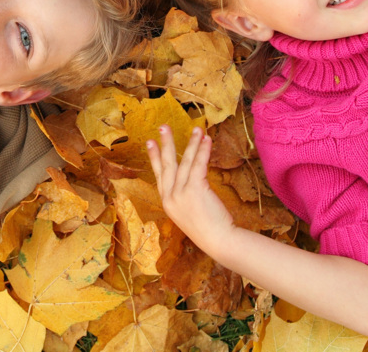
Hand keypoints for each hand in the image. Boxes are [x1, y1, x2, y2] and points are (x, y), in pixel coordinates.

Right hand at [145, 125, 235, 256]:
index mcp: (167, 202)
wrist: (218, 241)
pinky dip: (203, 150)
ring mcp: (181, 193)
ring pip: (185, 162)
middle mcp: (170, 197)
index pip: (159, 175)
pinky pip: (199, 164)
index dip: (154, 157)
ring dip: (191, 143)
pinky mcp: (195, 190)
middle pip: (167, 164)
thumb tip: (191, 176)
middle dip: (166, 143)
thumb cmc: (208, 228)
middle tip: (163, 126)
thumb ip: (185, 195)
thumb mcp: (188, 211)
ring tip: (196, 129)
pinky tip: (206, 140)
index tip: (149, 142)